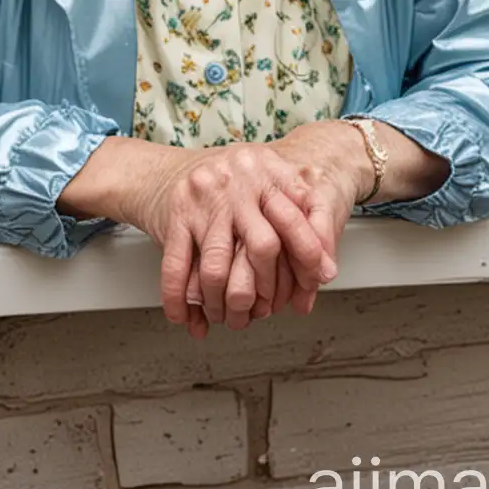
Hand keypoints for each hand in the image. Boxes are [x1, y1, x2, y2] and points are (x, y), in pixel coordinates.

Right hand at [127, 141, 337, 337]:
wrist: (162, 171)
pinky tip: (188, 318)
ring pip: (218, 268)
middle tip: (265, 309)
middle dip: (266, 288)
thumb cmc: (226, 185)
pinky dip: (181, 302)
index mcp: (265, 170)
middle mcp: (235, 182)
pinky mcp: (174, 218)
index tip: (317, 279)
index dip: (309, 253)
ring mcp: (203, 199)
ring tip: (227, 317)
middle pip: (262, 246)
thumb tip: (325, 272)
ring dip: (222, 304)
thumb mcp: (267, 183)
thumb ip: (302, 218)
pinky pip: (177, 269)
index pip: (294, 216)